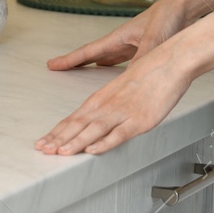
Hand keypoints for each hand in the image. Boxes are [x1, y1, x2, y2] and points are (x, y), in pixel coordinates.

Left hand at [34, 42, 194, 154]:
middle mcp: (109, 104)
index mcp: (103, 96)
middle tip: (41, 149)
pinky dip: (104, 143)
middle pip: (78, 124)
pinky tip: (92, 150)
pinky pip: (119, 134)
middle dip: (58, 139)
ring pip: (94, 130)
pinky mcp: (140, 120)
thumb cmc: (152, 70)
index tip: (44, 142)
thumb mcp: (125, 87)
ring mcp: (123, 112)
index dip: (58, 131)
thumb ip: (112, 102)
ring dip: (75, 142)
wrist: (171, 59)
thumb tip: (100, 117)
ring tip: (59, 153)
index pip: (74, 117)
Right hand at [45, 0, 189, 69]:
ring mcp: (132, 44)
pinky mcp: (144, 47)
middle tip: (59, 68)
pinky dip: (115, 68)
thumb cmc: (168, 18)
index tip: (52, 64)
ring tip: (82, 73)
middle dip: (76, 62)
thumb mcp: (153, 40)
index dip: (70, 60)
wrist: (184, 8)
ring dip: (94, 65)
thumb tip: (129, 80)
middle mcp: (122, 41)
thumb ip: (141, 59)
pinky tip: (116, 73)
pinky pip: (124, 60)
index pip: (88, 51)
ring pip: (107, 57)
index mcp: (119, 37)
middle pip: (93, 55)